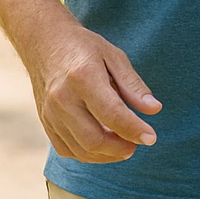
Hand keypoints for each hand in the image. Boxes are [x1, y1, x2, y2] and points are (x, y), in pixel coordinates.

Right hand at [22, 21, 161, 162]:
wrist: (45, 43)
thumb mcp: (114, 56)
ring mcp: (50, 114)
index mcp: (83, 77)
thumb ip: (133, 85)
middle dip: (121, 149)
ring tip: (124, 145)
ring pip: (81, 150)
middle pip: (94, 139)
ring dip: (107, 155)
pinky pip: (67, 150)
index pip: (112, 113)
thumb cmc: (85, 49)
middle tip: (138, 143)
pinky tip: (104, 144)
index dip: (134, 129)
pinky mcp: (45, 123)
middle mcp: (62, 99)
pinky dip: (89, 154)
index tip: (151, 137)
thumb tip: (154, 109)